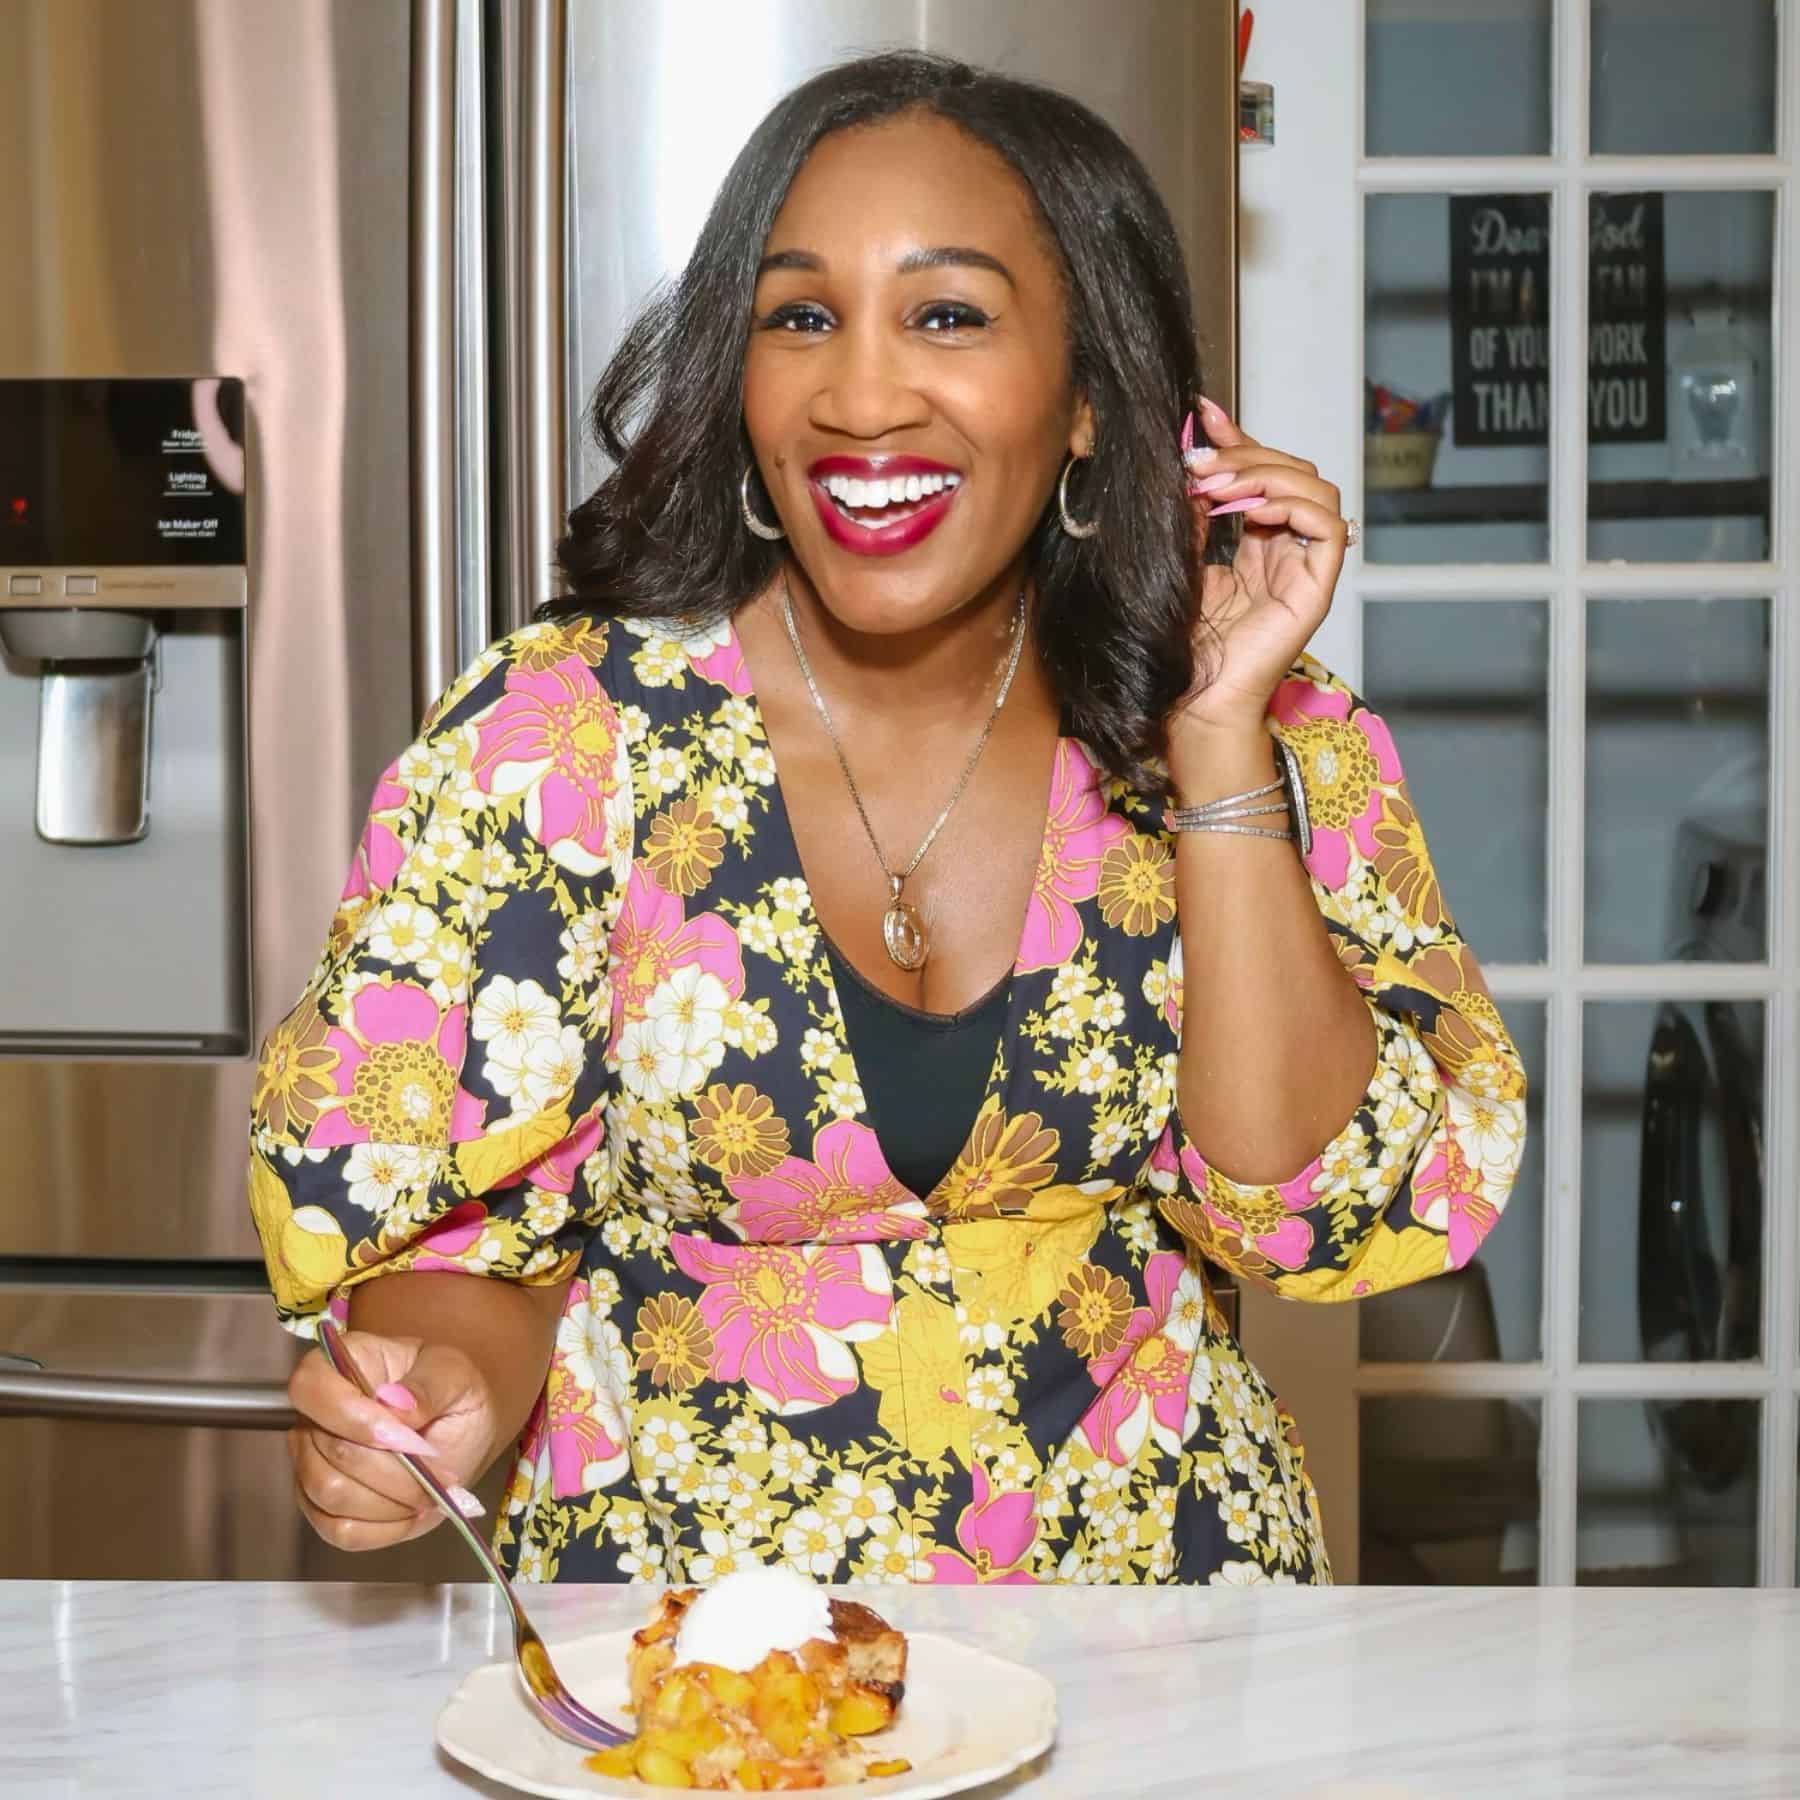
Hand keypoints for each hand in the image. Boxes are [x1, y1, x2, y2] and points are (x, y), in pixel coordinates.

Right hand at [287, 1328, 497, 1551]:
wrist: (462, 1430)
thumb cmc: (452, 1392)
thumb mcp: (455, 1375)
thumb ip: (428, 1385)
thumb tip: (393, 1403)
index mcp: (342, 1364)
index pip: (311, 1387)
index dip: (351, 1416)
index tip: (403, 1435)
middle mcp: (316, 1414)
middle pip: (329, 1452)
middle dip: (393, 1471)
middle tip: (441, 1472)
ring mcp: (313, 1462)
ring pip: (330, 1494)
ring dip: (390, 1501)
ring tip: (431, 1491)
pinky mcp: (324, 1507)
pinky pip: (338, 1530)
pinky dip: (383, 1527)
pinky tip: (412, 1511)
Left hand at [1172, 395, 1349, 740]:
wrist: (1190, 699)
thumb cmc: (1181, 644)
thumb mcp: (1180, 561)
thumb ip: (1191, 515)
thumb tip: (1189, 459)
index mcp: (1257, 543)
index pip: (1261, 474)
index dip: (1237, 440)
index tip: (1201, 413)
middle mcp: (1286, 551)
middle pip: (1291, 472)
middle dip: (1245, 455)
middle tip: (1198, 462)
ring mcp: (1304, 569)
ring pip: (1315, 489)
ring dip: (1267, 474)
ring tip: (1220, 486)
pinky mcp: (1316, 589)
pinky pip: (1329, 527)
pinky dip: (1293, 505)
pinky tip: (1251, 509)